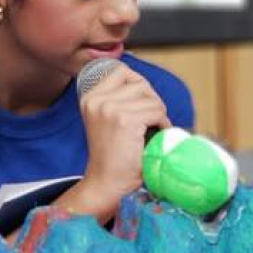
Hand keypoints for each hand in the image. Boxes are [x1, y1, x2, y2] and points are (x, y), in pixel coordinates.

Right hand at [76, 64, 170, 211]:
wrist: (107, 182)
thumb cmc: (112, 154)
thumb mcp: (106, 118)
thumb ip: (118, 98)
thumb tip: (144, 85)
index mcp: (89, 96)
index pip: (121, 70)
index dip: (138, 86)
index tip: (140, 105)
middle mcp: (96, 99)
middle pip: (139, 83)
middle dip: (151, 101)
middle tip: (149, 121)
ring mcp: (109, 108)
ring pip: (151, 98)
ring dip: (157, 113)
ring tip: (151, 129)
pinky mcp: (125, 120)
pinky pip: (156, 111)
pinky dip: (162, 123)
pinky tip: (155, 135)